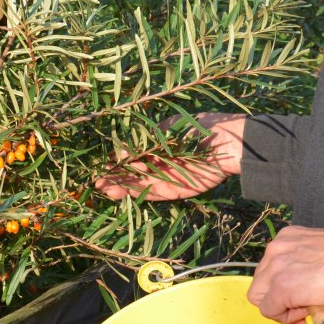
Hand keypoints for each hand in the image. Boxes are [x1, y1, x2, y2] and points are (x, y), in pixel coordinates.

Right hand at [94, 112, 245, 200]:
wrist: (226, 145)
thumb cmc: (197, 129)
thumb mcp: (166, 130)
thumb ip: (143, 141)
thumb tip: (121, 151)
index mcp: (157, 145)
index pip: (132, 154)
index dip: (117, 160)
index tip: (103, 164)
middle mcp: (159, 163)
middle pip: (132, 172)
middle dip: (115, 176)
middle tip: (97, 182)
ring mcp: (165, 178)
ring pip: (138, 184)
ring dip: (121, 187)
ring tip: (103, 189)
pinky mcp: (174, 191)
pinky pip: (151, 194)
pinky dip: (135, 194)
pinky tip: (119, 193)